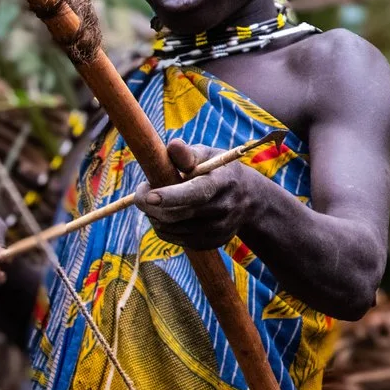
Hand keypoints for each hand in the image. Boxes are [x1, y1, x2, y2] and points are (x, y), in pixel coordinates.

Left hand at [138, 140, 275, 251]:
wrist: (249, 199)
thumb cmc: (219, 171)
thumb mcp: (209, 156)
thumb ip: (188, 154)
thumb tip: (172, 146)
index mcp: (221, 183)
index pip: (196, 193)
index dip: (171, 196)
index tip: (148, 196)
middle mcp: (222, 209)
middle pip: (177, 215)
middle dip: (150, 205)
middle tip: (140, 192)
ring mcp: (218, 230)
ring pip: (172, 229)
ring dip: (154, 216)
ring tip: (155, 201)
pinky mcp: (211, 243)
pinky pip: (175, 239)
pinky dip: (163, 227)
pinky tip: (166, 214)